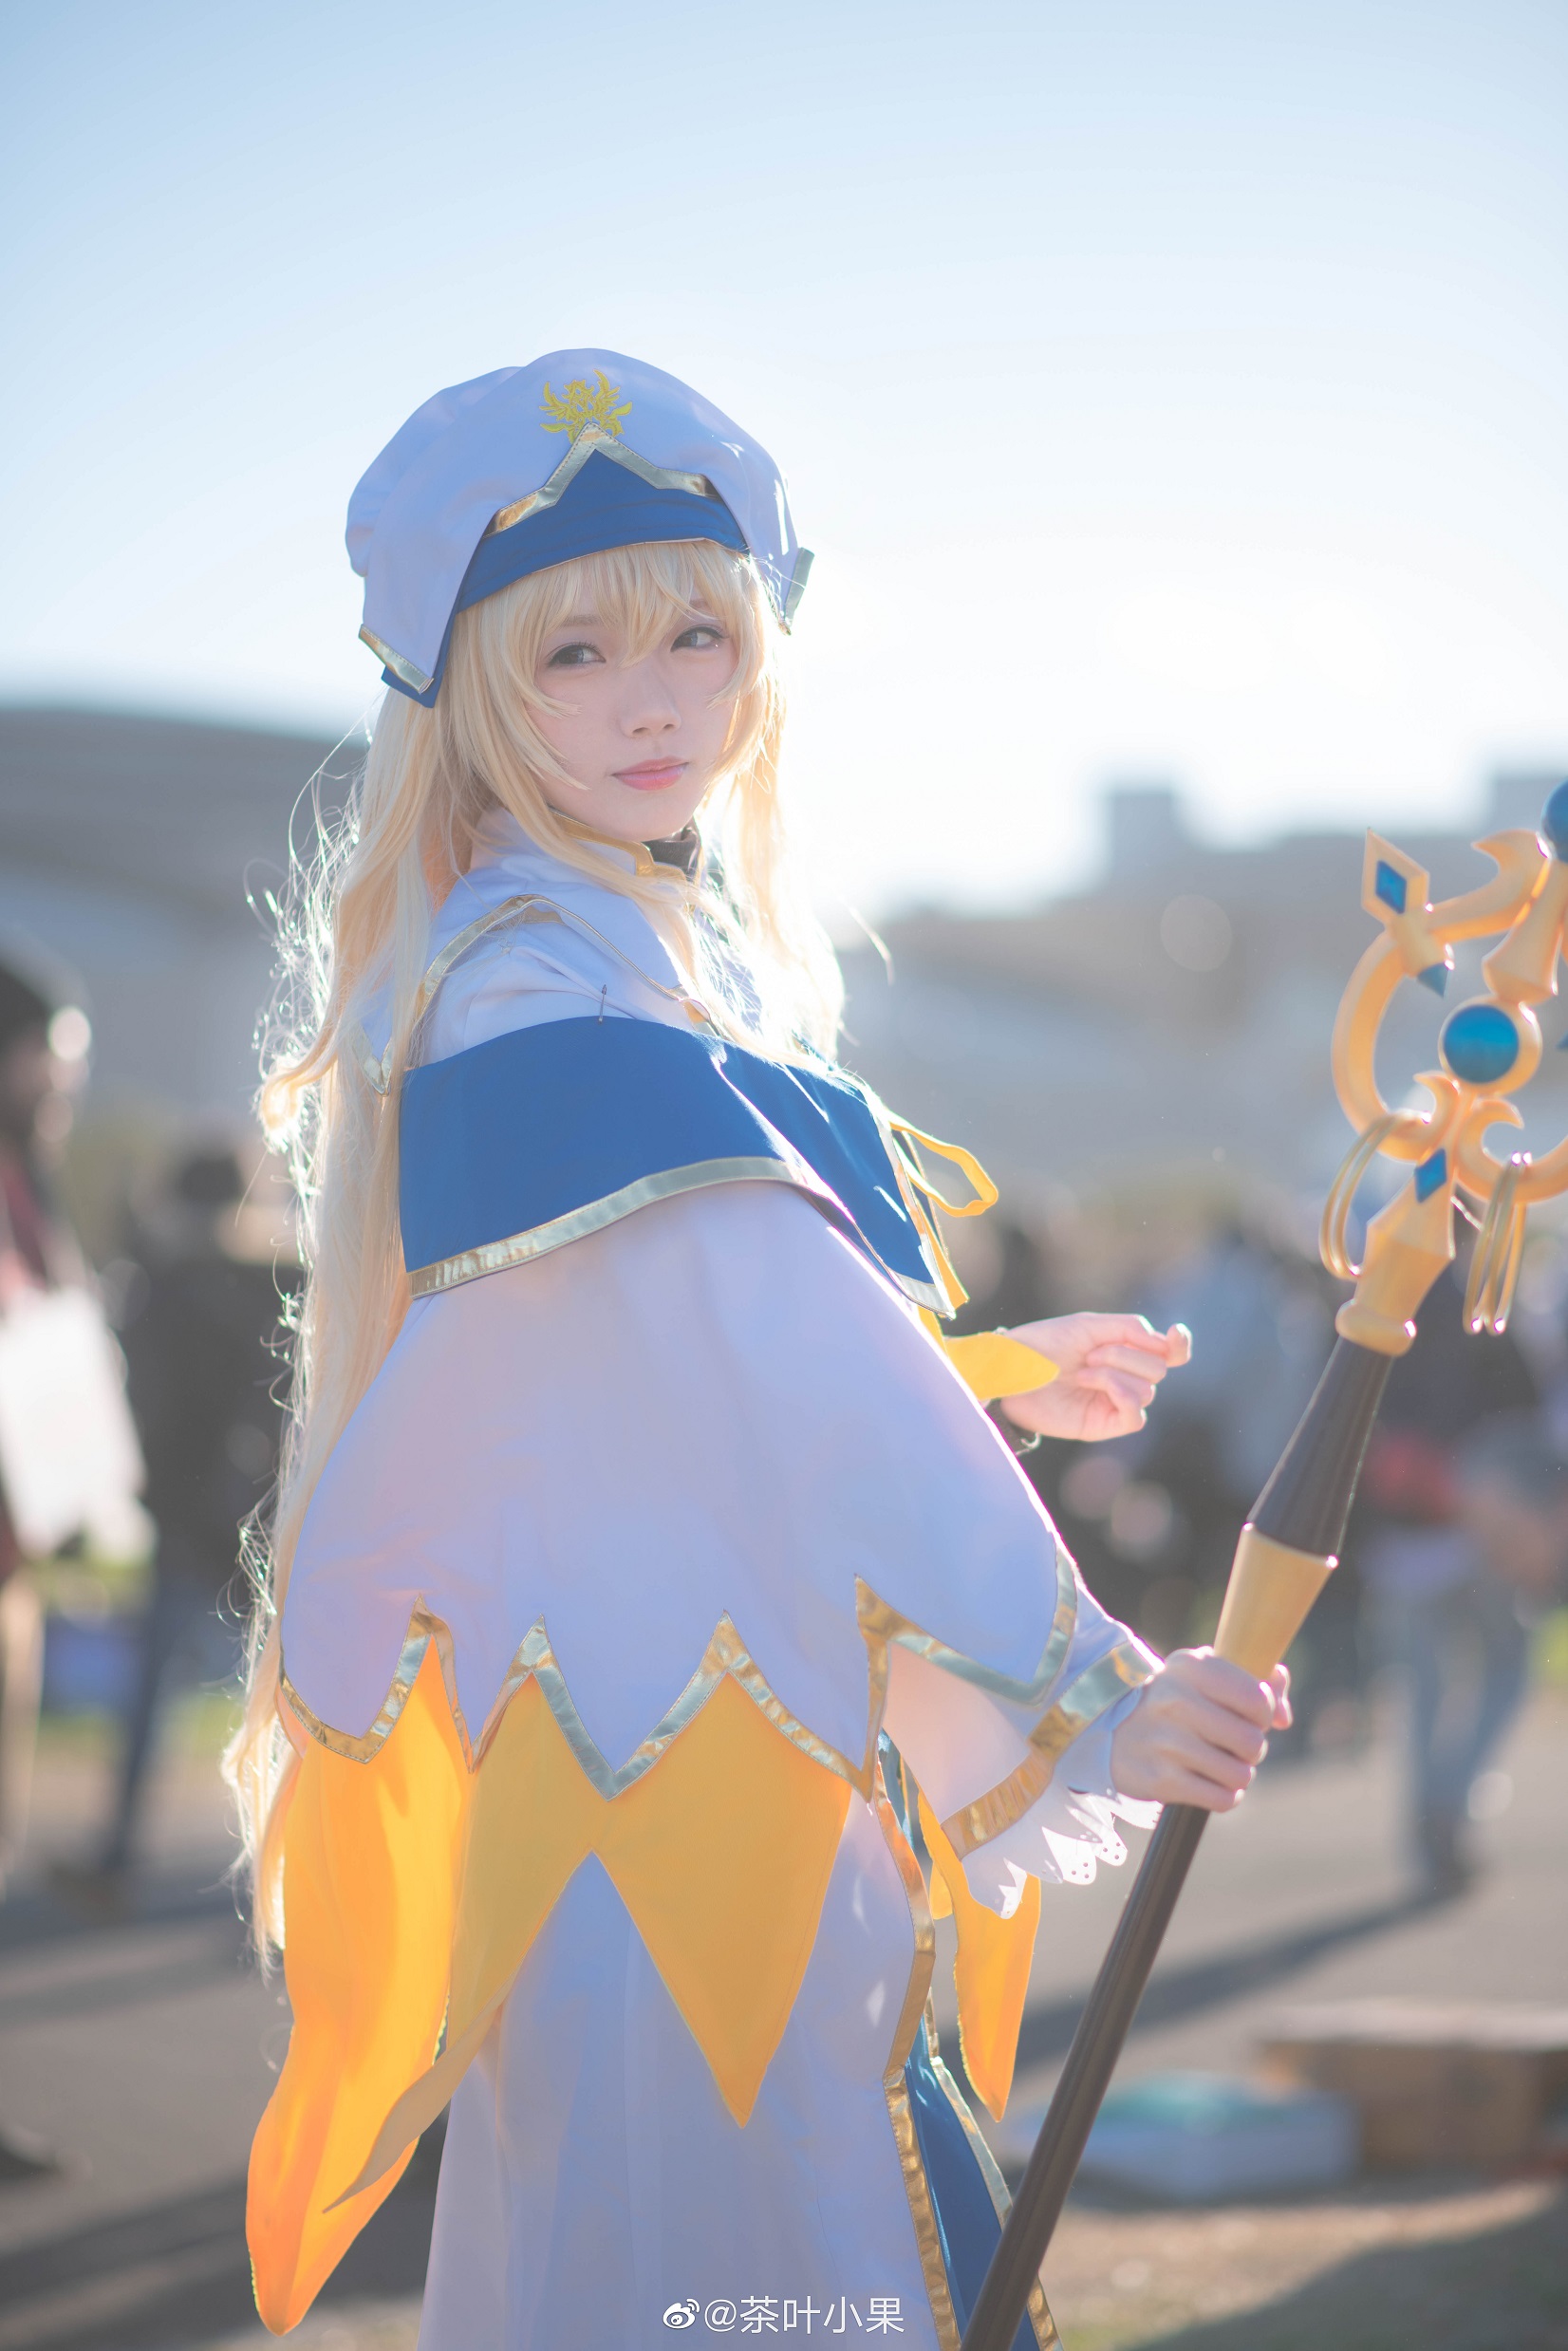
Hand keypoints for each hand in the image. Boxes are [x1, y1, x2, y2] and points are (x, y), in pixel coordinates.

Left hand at [999, 1314, 1190, 1441]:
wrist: (1013, 1369)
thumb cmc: (1045, 1344)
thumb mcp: (1088, 1326)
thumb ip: (1130, 1329)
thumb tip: (1164, 1345)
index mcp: (1125, 1351)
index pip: (1168, 1353)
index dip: (1179, 1346)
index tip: (1175, 1334)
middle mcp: (1125, 1377)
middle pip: (1159, 1369)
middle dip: (1127, 1355)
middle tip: (1091, 1354)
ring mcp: (1115, 1402)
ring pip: (1147, 1390)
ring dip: (1112, 1373)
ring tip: (1081, 1370)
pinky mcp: (1103, 1424)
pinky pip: (1135, 1416)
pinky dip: (1120, 1394)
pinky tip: (1092, 1383)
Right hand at [1110, 1648, 1291, 1811]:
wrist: (1110, 1732)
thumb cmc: (1175, 1702)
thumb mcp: (1207, 1678)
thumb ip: (1258, 1683)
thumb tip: (1284, 1716)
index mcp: (1191, 1667)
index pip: (1257, 1698)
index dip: (1263, 1714)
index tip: (1248, 1716)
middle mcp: (1175, 1700)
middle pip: (1252, 1741)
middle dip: (1250, 1748)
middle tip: (1232, 1745)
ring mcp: (1166, 1742)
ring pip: (1240, 1775)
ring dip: (1237, 1774)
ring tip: (1219, 1763)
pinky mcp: (1161, 1780)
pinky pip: (1223, 1799)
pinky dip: (1225, 1796)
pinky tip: (1209, 1783)